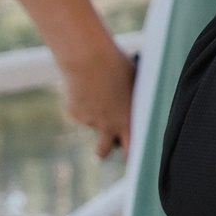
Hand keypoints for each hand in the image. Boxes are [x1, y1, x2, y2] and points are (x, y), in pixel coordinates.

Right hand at [60, 42, 134, 159]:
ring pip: (91, 122)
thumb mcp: (133, 84)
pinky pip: (79, 110)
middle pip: (102, 151)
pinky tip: (85, 85)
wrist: (88, 59)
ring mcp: (88, 121)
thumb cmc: (118, 65)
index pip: (130, 150)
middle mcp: (107, 126)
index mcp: (126, 121)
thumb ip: (133, 100)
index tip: (129, 156)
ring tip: (98, 88)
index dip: (130, 155)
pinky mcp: (74, 113)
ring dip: (93, 112)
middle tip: (103, 149)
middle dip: (102, 152)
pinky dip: (82, 102)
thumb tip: (141, 103)